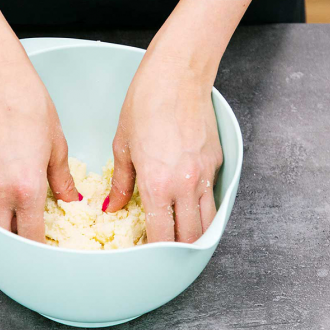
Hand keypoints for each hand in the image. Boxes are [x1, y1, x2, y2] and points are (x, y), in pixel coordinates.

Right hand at [0, 53, 78, 241]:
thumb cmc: (28, 103)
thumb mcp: (56, 143)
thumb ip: (61, 177)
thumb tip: (68, 197)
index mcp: (26, 187)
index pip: (31, 234)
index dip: (40, 249)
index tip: (49, 252)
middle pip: (3, 236)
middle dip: (17, 246)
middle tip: (32, 247)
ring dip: (1, 228)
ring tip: (17, 229)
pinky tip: (2, 204)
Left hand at [104, 0, 269, 242]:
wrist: (178, 74)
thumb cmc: (145, 103)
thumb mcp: (123, 144)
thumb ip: (121, 182)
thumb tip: (113, 206)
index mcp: (157, 184)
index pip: (159, 235)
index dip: (152, 252)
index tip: (143, 255)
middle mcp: (185, 184)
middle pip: (189, 237)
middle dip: (177, 251)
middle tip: (163, 253)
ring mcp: (205, 174)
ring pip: (207, 221)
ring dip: (194, 234)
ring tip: (180, 239)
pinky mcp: (216, 161)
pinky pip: (213, 195)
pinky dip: (204, 208)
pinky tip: (191, 208)